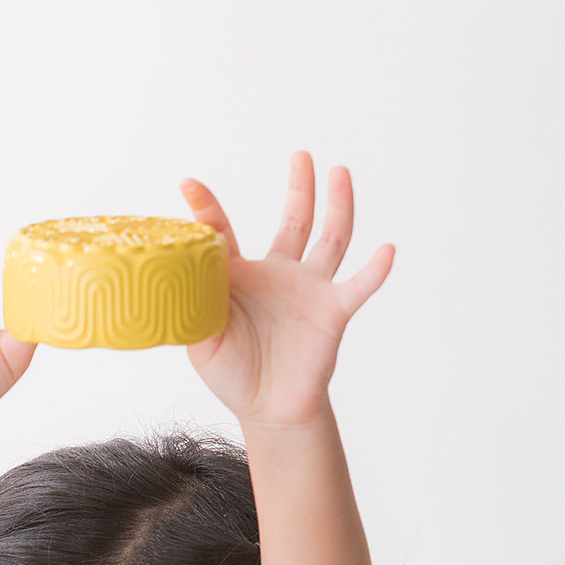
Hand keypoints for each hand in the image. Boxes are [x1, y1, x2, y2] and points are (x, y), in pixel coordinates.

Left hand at [179, 153, 394, 424]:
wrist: (270, 409)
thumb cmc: (234, 375)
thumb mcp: (202, 340)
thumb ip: (191, 304)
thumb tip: (176, 276)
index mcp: (241, 279)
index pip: (224, 235)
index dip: (208, 210)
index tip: (188, 183)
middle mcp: (280, 276)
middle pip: (294, 222)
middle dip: (300, 189)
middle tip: (301, 155)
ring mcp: (309, 291)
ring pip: (330, 240)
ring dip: (338, 207)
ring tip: (340, 173)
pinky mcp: (332, 312)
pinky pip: (358, 287)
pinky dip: (374, 271)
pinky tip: (388, 250)